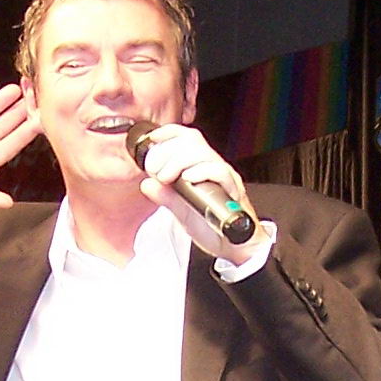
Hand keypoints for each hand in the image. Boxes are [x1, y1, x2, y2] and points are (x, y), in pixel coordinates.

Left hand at [134, 122, 259, 257]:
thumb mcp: (181, 212)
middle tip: (156, 170)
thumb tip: (147, 184)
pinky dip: (201, 172)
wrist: (234, 247)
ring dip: (180, 161)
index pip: (187, 138)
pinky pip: (219, 172)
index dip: (170, 133)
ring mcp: (224, 177)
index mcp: (200, 168)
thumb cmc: (212, 227)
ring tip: (166, 176)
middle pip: (193, 141)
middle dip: (169, 150)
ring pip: (204, 153)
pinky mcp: (233, 189)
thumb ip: (166, 197)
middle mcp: (213, 168)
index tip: (153, 137)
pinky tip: (188, 179)